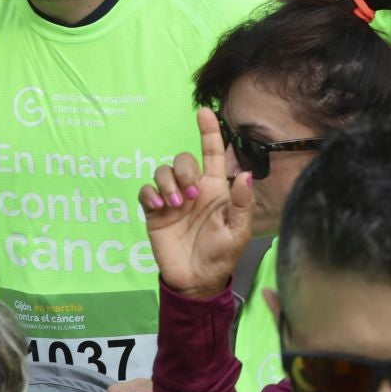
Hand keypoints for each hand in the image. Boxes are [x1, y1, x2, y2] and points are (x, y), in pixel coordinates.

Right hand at [138, 108, 252, 301]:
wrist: (197, 280)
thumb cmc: (222, 255)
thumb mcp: (238, 231)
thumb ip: (241, 203)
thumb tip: (245, 175)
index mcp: (216, 188)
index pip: (213, 153)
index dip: (209, 131)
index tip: (204, 111)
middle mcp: (193, 188)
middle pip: (183, 159)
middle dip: (185, 170)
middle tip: (192, 196)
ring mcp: (173, 199)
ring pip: (162, 171)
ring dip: (168, 183)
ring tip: (176, 205)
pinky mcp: (154, 212)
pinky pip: (145, 191)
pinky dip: (150, 194)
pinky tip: (160, 209)